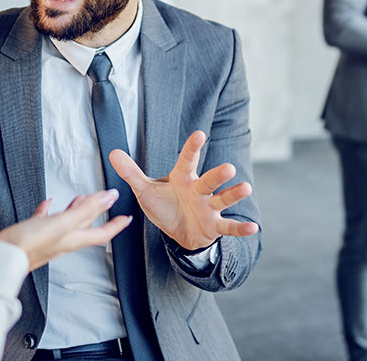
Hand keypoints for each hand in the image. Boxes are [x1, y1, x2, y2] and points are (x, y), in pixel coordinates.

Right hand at [0, 190, 131, 270]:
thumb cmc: (28, 244)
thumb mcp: (62, 223)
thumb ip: (86, 210)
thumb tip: (109, 197)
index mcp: (72, 239)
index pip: (102, 233)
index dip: (116, 225)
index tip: (127, 218)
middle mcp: (62, 240)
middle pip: (85, 226)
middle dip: (96, 213)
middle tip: (104, 201)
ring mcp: (46, 239)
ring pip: (66, 223)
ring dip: (74, 210)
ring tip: (79, 198)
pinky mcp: (31, 236)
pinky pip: (44, 221)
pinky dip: (48, 211)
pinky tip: (47, 205)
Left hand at [109, 131, 258, 250]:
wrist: (179, 232)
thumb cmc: (165, 206)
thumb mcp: (145, 190)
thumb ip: (131, 172)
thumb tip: (113, 152)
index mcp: (183, 178)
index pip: (187, 161)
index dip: (193, 148)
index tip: (199, 134)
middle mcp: (199, 190)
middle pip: (209, 180)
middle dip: (218, 175)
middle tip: (228, 168)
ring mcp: (209, 207)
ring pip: (223, 199)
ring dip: (234, 194)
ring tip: (245, 188)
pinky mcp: (215, 225)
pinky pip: (229, 226)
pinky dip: (241, 228)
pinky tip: (254, 228)